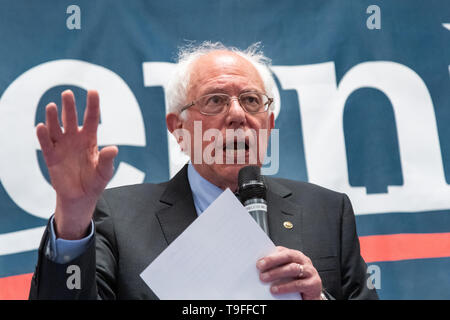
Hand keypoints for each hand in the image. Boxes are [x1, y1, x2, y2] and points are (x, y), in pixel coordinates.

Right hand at [36, 90, 117, 238]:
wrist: (81, 197)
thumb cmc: (95, 181)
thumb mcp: (105, 172)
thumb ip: (107, 160)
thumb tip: (113, 149)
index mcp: (90, 139)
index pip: (92, 119)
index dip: (92, 105)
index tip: (93, 91)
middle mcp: (74, 139)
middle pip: (71, 119)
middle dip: (69, 106)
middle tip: (67, 93)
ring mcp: (62, 147)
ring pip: (56, 128)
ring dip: (53, 117)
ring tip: (52, 106)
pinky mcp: (51, 157)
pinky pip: (46, 144)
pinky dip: (43, 136)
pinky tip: (41, 126)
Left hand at [257, 246, 322, 299]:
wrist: (311, 297)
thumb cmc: (297, 283)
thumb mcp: (286, 273)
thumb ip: (277, 267)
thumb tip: (260, 267)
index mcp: (296, 256)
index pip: (282, 250)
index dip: (270, 254)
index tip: (258, 261)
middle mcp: (304, 261)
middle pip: (288, 256)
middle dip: (272, 260)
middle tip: (260, 266)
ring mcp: (310, 271)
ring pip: (292, 268)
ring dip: (276, 273)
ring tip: (264, 278)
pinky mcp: (314, 284)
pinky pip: (298, 284)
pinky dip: (285, 287)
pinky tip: (275, 290)